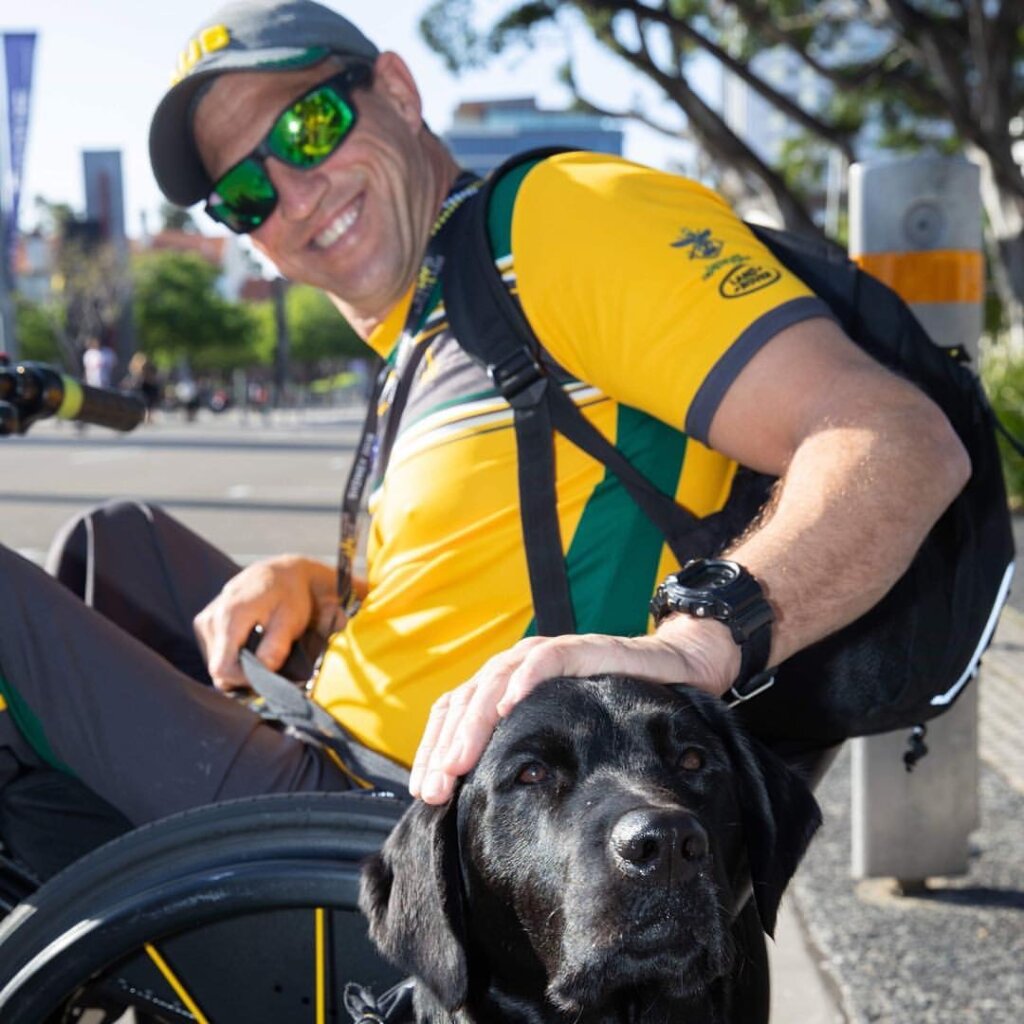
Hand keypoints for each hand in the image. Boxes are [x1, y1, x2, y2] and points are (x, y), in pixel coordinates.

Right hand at [193, 555, 340, 690]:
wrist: (282, 572)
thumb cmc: (290, 596)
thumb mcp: (291, 620)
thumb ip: (276, 647)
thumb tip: (262, 674)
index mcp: (230, 616)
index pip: (223, 668)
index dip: (244, 679)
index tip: (266, 675)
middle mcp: (211, 618)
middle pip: (217, 668)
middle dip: (243, 673)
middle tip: (268, 663)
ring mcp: (205, 620)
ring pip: (215, 662)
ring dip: (237, 664)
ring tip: (261, 650)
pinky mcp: (204, 622)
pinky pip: (214, 652)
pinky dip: (232, 655)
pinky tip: (249, 644)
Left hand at [409, 620, 738, 804]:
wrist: (672, 671)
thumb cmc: (614, 711)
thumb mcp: (561, 741)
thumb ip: (528, 758)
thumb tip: (492, 806)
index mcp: (504, 687)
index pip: (454, 713)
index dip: (434, 750)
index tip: (424, 794)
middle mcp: (517, 667)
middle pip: (466, 700)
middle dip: (446, 747)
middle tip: (434, 789)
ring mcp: (546, 654)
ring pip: (495, 680)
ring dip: (474, 721)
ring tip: (459, 760)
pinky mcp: (581, 648)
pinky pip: (547, 658)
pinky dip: (526, 678)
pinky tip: (509, 705)